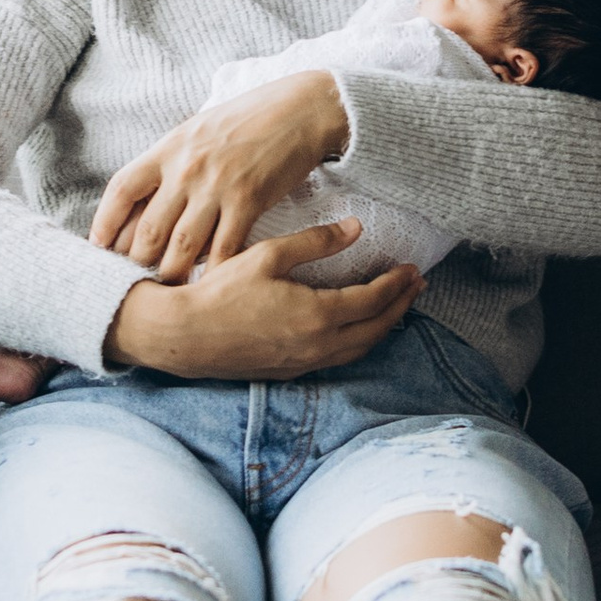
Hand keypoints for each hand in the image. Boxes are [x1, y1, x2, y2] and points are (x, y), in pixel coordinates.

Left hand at [89, 71, 348, 274]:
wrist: (299, 109)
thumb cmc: (248, 120)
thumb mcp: (198, 131)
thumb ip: (172, 162)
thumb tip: (147, 196)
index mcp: (168, 148)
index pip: (121, 189)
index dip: (105, 223)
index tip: (100, 247)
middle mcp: (186, 169)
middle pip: (147, 229)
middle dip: (137, 262)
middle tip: (136, 280)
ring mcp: (216, 187)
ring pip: (181, 247)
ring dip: (172, 275)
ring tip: (168, 291)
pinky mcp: (248, 201)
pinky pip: (224, 249)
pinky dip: (214, 272)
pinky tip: (210, 285)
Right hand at [108, 222, 419, 378]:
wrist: (183, 336)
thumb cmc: (220, 292)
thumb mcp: (268, 256)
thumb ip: (315, 242)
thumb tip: (355, 228)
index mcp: (317, 315)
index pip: (373, 300)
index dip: (396, 284)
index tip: (412, 268)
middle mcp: (318, 346)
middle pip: (376, 329)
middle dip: (400, 306)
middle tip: (417, 286)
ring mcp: (304, 364)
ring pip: (359, 349)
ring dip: (383, 327)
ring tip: (396, 307)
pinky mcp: (289, 372)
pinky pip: (338, 359)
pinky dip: (358, 343)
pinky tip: (356, 329)